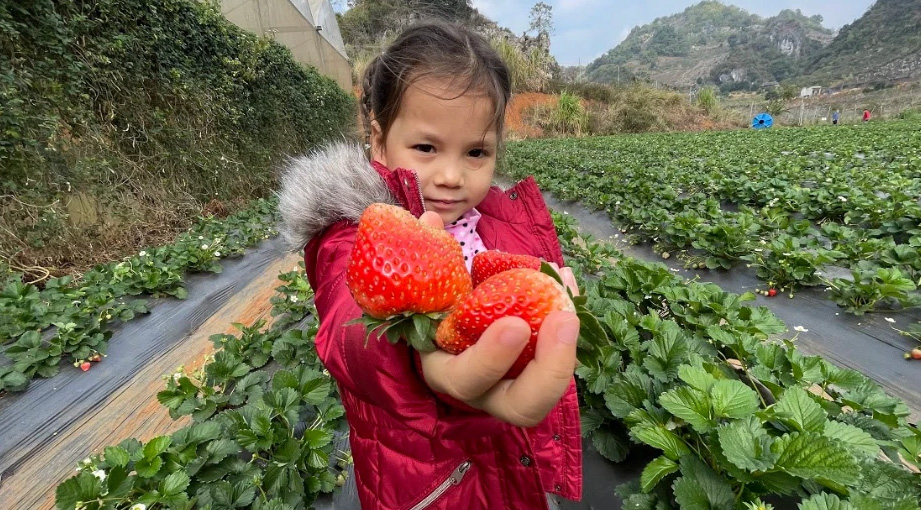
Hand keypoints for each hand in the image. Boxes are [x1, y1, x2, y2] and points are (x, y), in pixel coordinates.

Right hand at [417, 212, 579, 426]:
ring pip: (548, 392)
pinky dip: (571, 317)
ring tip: (570, 306)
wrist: (446, 332)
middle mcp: (485, 391)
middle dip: (548, 368)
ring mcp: (515, 386)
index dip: (491, 359)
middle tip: (562, 319)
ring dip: (567, 351)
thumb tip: (428, 221)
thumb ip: (426, 259)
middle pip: (520, 407)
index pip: (468, 380)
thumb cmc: (434, 311)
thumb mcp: (426, 290)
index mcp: (448, 372)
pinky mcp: (538, 371)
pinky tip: (568, 279)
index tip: (514, 323)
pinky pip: (562, 357)